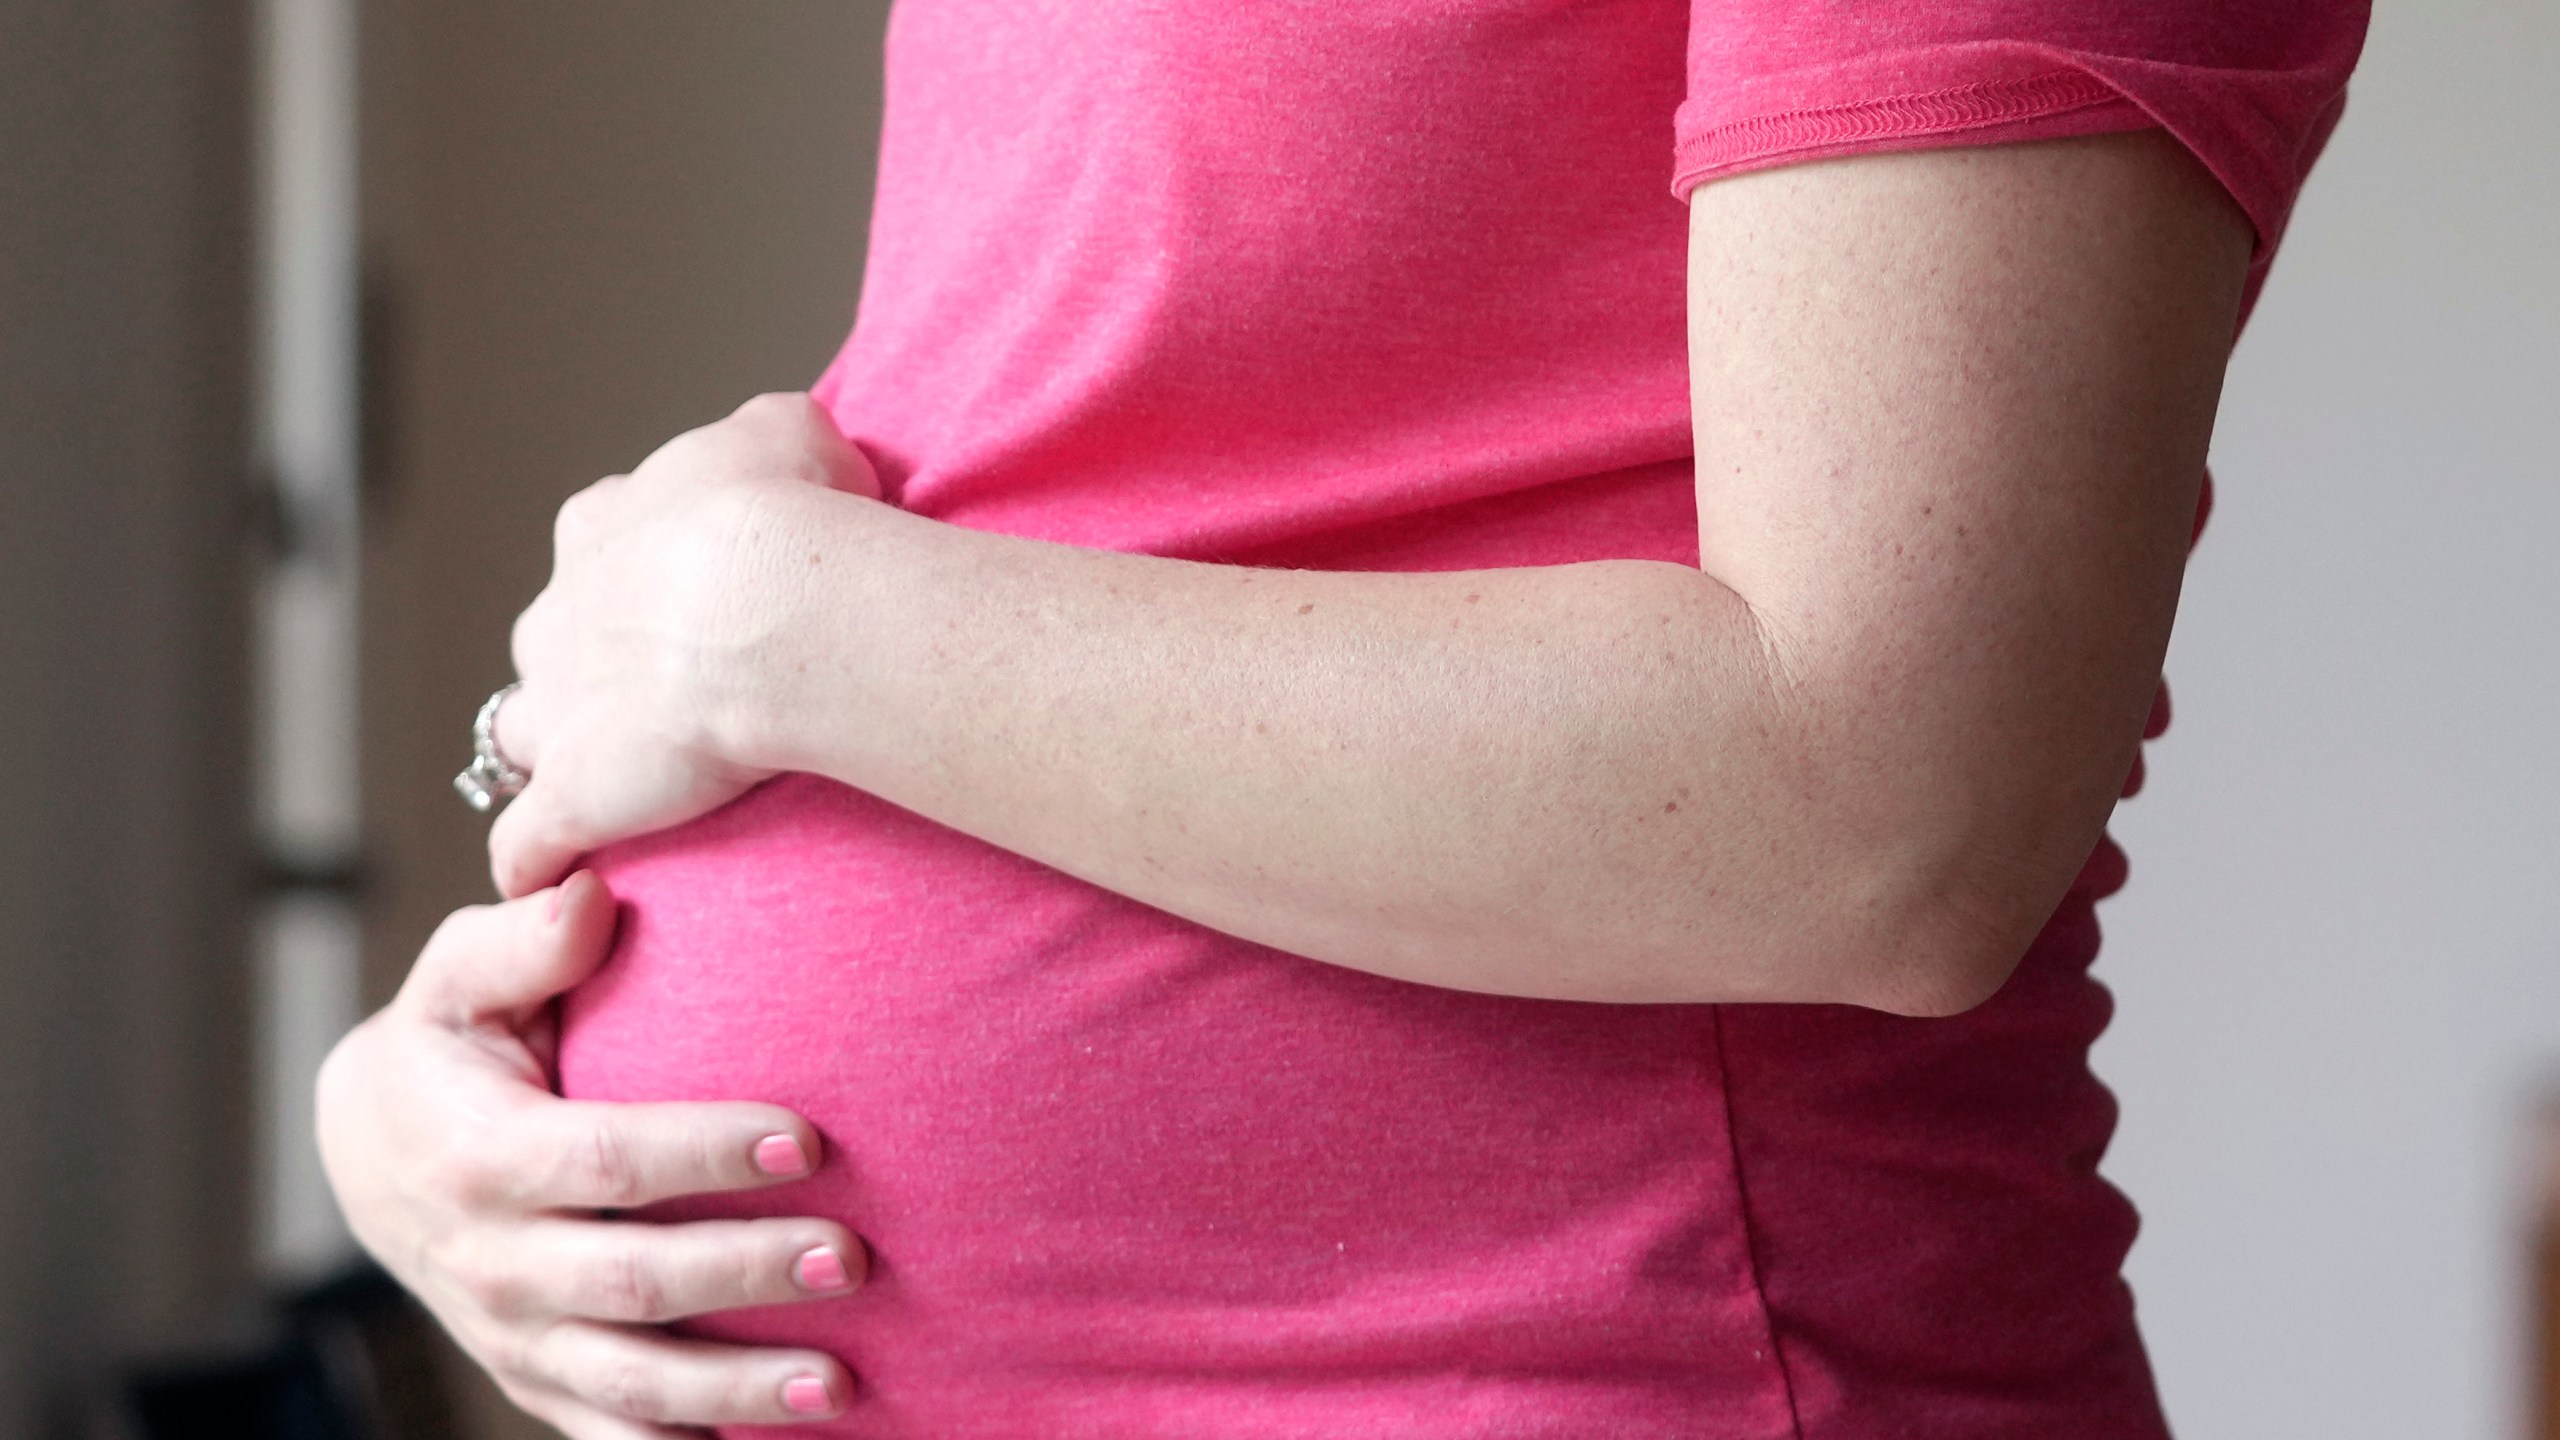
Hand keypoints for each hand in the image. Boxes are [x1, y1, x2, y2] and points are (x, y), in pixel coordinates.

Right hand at [317, 872, 864, 1436]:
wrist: (371, 1155)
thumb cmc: (446, 1046)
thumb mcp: (457, 979)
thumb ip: (521, 939)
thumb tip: (591, 895)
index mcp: (478, 1156)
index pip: (605, 1160)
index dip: (703, 1151)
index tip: (806, 1136)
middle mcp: (491, 1262)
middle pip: (631, 1282)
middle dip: (744, 1273)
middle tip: (848, 1258)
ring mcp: (513, 1337)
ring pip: (633, 1382)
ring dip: (739, 1391)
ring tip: (842, 1383)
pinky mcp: (538, 1382)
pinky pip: (614, 1433)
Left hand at [489, 392, 878, 896]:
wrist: (767, 600)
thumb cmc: (789, 512)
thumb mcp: (791, 431)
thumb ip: (774, 438)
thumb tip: (791, 447)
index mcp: (602, 529)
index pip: (596, 546)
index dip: (641, 576)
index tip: (694, 595)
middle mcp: (559, 617)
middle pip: (551, 646)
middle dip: (591, 670)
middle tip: (671, 695)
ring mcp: (556, 712)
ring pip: (525, 741)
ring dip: (558, 763)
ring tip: (616, 796)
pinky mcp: (569, 799)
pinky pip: (528, 849)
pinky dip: (541, 867)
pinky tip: (570, 887)